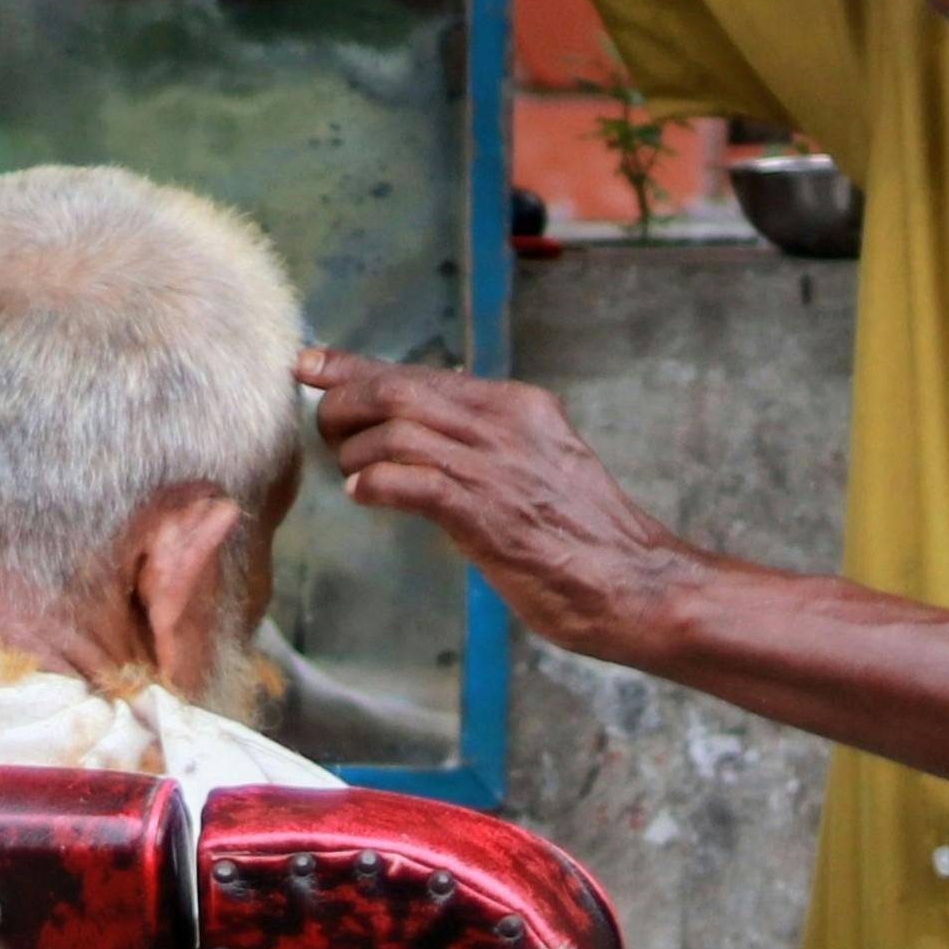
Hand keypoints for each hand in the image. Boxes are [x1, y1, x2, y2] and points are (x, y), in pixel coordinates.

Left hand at [297, 348, 707, 663]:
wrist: (636, 585)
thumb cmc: (584, 536)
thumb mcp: (538, 463)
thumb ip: (485, 441)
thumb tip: (422, 428)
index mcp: (519, 405)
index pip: (421, 373)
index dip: (356, 366)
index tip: (311, 363)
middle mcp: (506, 424)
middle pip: (397, 389)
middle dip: (344, 403)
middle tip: (324, 429)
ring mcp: (497, 467)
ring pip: (396, 431)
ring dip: (356, 453)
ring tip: (352, 475)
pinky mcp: (488, 514)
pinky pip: (413, 482)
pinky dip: (378, 483)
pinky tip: (364, 496)